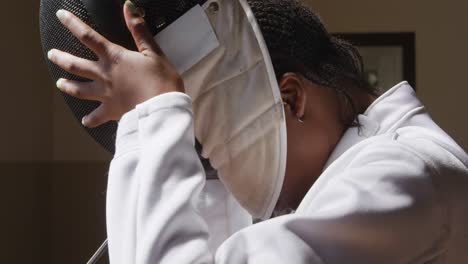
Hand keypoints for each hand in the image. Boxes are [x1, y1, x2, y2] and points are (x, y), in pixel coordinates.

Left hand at [47, 1, 183, 127]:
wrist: (163, 109)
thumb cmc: (162, 81)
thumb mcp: (153, 52)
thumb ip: (139, 30)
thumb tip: (129, 7)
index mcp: (114, 58)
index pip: (88, 36)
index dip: (72, 24)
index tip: (61, 16)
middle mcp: (104, 75)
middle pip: (75, 65)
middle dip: (61, 58)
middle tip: (52, 54)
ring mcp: (106, 95)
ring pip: (79, 90)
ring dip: (67, 86)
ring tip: (59, 83)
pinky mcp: (112, 111)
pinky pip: (96, 117)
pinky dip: (90, 120)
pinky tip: (85, 121)